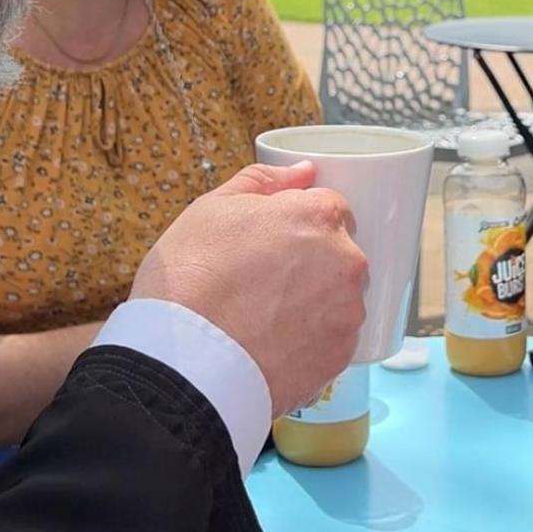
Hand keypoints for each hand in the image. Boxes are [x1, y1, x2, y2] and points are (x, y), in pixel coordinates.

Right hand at [131, 161, 366, 416]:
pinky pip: (334, 338)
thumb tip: (303, 171)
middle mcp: (346, 261)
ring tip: (266, 317)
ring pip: (340, 298)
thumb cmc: (191, 278)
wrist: (184, 361)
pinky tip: (274, 342)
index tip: (274, 242)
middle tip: (265, 281)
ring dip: (315, 302)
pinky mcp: (342, 356)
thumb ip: (263, 181)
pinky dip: (311, 340)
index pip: (330, 208)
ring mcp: (347, 312)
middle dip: (312, 262)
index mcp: (318, 217)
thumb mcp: (212, 209)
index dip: (300, 223)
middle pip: (340, 254)